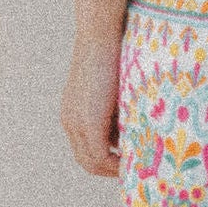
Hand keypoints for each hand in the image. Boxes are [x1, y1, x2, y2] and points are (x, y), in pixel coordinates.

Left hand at [61, 32, 122, 176]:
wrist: (101, 37)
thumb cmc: (112, 55)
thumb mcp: (114, 89)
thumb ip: (117, 110)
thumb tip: (134, 127)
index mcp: (73, 114)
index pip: (86, 149)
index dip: (106, 160)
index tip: (128, 161)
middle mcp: (70, 121)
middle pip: (86, 161)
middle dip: (110, 169)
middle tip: (134, 170)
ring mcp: (76, 123)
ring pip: (92, 162)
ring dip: (114, 168)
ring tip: (137, 167)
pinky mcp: (88, 123)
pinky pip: (100, 156)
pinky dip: (116, 163)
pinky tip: (134, 161)